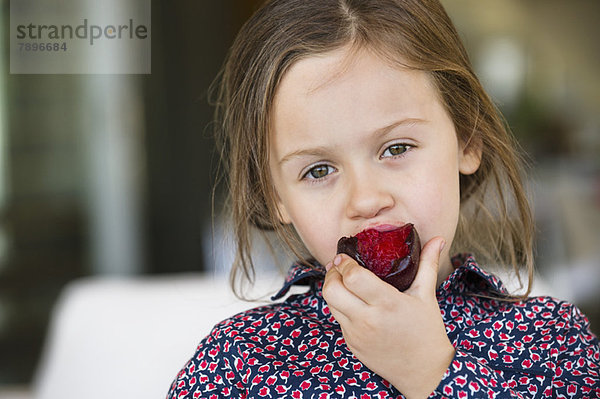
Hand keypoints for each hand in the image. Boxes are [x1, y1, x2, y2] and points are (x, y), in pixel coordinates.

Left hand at [322, 237, 454, 398]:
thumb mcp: (427, 296)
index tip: (344, 255)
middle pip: (331, 290)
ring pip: (330, 304)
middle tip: (339, 267)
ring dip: (333, 289)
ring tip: (343, 281)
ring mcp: (356, 334)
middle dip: (331, 274)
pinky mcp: (351, 344)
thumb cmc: (427, 332)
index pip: (353, 278)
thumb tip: (437, 239)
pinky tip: (353, 302)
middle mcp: (368, 320)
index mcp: (388, 304)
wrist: (425, 372)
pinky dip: (340, 307)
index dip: (344, 263)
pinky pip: (337, 319)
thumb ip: (428, 264)